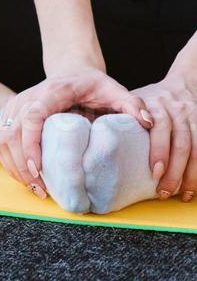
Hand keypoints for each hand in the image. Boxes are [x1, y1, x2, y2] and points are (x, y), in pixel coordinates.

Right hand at [0, 68, 151, 196]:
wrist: (70, 71)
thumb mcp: (113, 88)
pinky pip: (0, 140)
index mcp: (50, 92)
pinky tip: (24, 177)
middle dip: (21, 164)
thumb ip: (130, 103)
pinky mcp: (9, 115)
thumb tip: (145, 122)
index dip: (30, 143)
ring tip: (34, 188)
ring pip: (1, 138)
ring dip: (14, 166)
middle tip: (39, 189)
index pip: (31, 117)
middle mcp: (27, 98)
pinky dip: (9, 161)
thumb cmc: (90, 83)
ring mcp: (14, 106)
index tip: (38, 168)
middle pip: (11, 132)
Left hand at [128, 73, 196, 201]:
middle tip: (162, 192)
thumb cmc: (148, 99)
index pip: (161, 127)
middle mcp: (176, 111)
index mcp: (154, 104)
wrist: (181, 85)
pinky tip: (193, 185)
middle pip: (181, 143)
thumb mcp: (132, 101)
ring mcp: (192, 118)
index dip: (159, 150)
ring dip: (191, 175)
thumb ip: (121, 117)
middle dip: (175, 171)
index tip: (155, 172)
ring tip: (182, 195)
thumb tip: (93, 142)